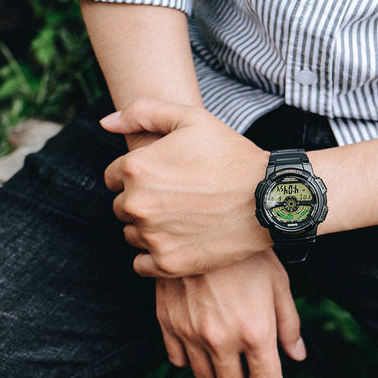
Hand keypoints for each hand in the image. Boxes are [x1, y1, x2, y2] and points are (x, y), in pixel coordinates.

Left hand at [100, 98, 271, 276]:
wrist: (269, 199)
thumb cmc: (232, 157)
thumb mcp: (192, 119)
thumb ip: (143, 112)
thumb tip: (107, 123)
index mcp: (137, 168)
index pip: (112, 176)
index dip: (137, 174)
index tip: (163, 177)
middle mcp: (138, 204)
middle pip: (121, 206)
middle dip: (141, 200)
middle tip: (176, 197)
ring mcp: (152, 237)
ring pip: (132, 234)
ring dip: (148, 227)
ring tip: (182, 218)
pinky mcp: (168, 264)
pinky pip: (141, 264)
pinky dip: (154, 255)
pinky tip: (177, 242)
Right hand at [156, 249, 305, 377]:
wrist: (204, 223)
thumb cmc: (249, 252)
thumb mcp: (278, 283)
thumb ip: (288, 324)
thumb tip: (297, 356)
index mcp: (255, 331)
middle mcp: (221, 340)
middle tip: (253, 375)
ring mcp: (190, 333)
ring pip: (205, 377)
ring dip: (220, 373)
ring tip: (230, 357)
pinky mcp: (168, 323)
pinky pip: (177, 360)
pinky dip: (192, 359)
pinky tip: (203, 343)